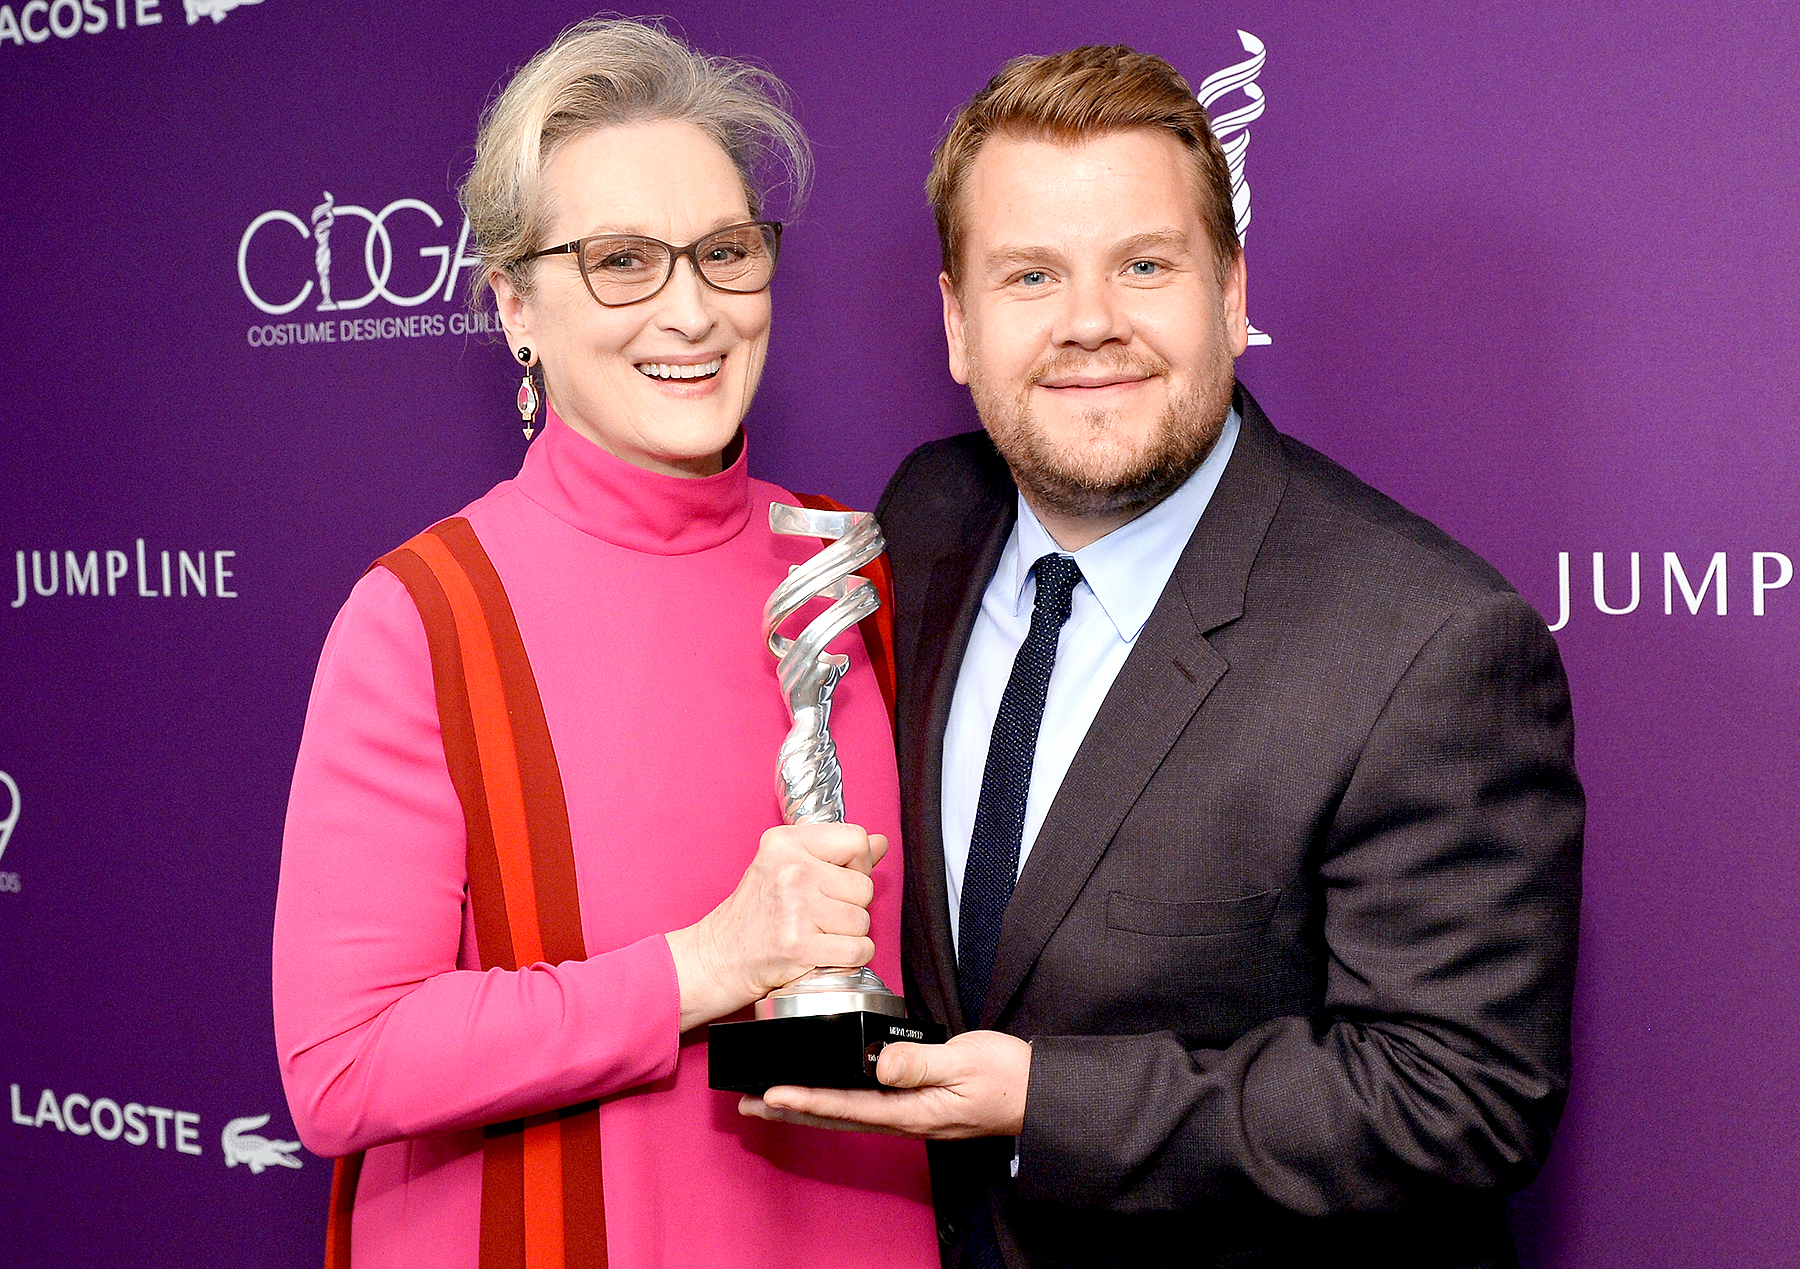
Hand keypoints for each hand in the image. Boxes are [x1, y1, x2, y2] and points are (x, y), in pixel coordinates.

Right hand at [667, 824, 887, 1029]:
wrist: (718, 957)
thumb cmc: (754, 913)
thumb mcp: (785, 866)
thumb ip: (835, 853)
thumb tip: (881, 842)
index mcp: (786, 843)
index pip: (856, 839)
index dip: (858, 863)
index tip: (838, 879)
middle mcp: (791, 871)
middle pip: (864, 886)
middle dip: (850, 906)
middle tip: (818, 914)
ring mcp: (796, 909)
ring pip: (863, 921)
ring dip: (848, 934)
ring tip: (816, 933)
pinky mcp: (801, 946)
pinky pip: (859, 949)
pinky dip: (851, 957)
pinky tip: (826, 952)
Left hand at [739, 1030, 1030, 1138]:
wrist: (1035, 1093)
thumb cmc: (1006, 1077)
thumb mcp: (965, 1062)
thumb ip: (921, 1063)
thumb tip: (880, 1062)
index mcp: (912, 1108)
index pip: (847, 1105)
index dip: (807, 1099)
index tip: (771, 1094)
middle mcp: (904, 1117)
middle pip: (835, 1117)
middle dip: (790, 1111)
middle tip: (747, 1105)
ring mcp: (908, 1114)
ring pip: (844, 1115)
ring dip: (805, 1109)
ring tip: (769, 1103)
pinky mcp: (914, 1105)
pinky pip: (863, 1107)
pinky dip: (833, 1103)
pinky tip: (824, 1096)